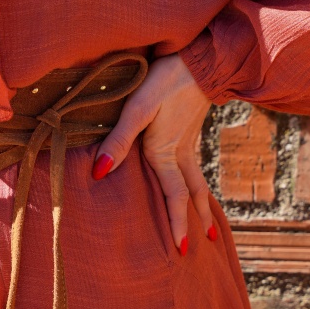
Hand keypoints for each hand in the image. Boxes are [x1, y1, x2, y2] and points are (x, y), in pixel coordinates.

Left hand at [91, 53, 214, 255]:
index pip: (175, 197)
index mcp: (166, 152)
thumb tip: (99, 173)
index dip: (177, 224)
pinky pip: (196, 165)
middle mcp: (180, 152)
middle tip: (202, 246)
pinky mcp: (189, 129)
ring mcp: (188, 141)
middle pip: (192, 194)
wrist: (200, 58)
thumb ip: (118, 140)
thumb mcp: (138, 108)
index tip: (179, 250)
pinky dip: (200, 183)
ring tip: (209, 225)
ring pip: (198, 180)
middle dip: (195, 221)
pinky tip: (195, 182)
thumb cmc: (166, 80)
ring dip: (203, 204)